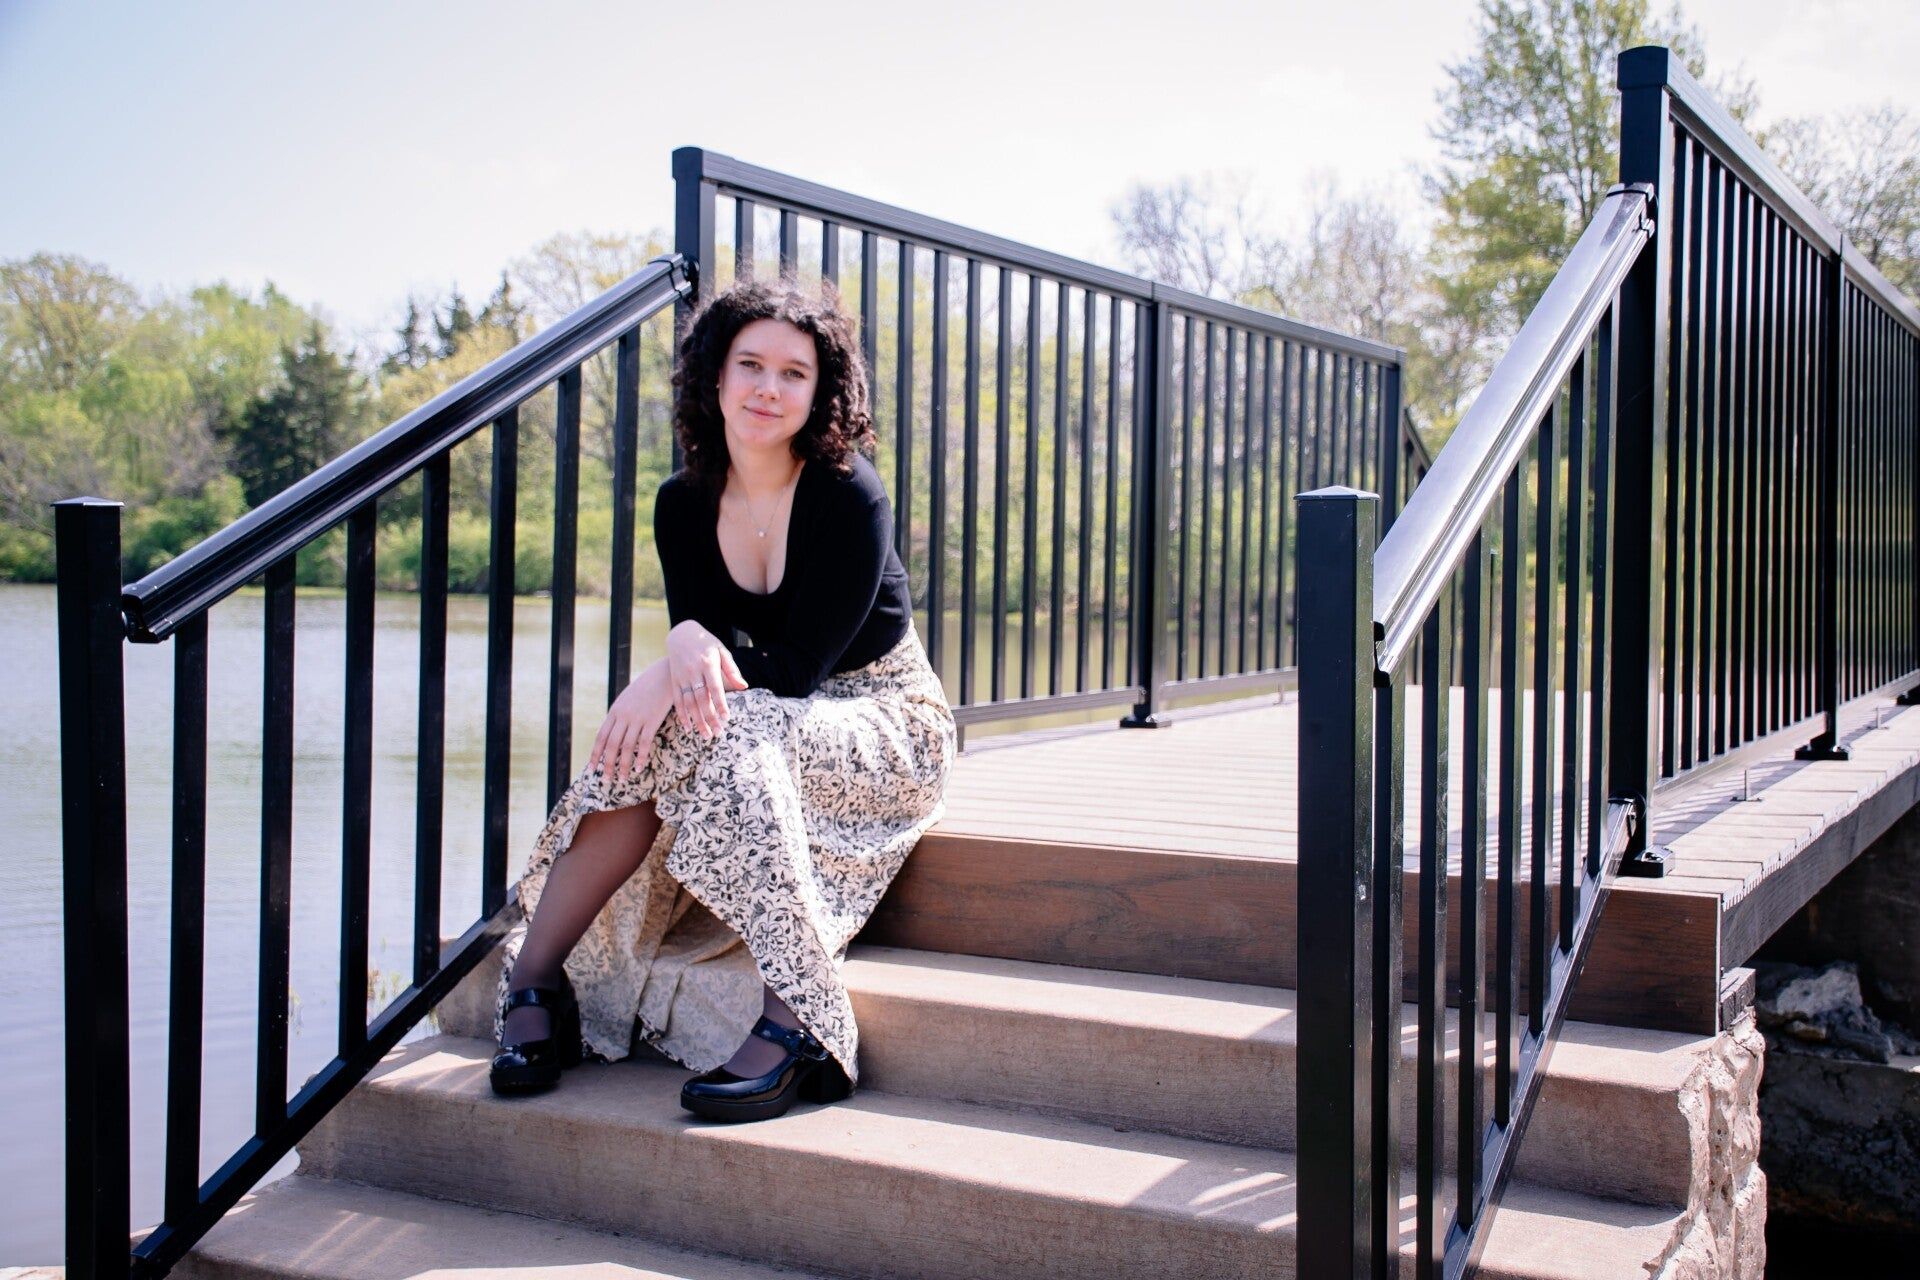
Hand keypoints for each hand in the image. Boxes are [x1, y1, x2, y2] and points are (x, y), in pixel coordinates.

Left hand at [588, 659, 674, 785]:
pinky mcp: (652, 720)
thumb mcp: (628, 698)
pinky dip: (641, 757)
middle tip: (605, 780)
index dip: (595, 754)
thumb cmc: (648, 686)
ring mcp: (637, 718)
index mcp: (615, 711)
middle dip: (607, 765)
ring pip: (626, 747)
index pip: (601, 736)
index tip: (592, 768)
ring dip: (623, 765)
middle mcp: (623, 716)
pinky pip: (644, 743)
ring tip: (621, 779)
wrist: (664, 674)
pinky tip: (639, 768)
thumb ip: (621, 713)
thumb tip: (615, 728)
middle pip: (611, 745)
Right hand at [665, 620, 748, 738]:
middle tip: (717, 733)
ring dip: (696, 720)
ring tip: (705, 735)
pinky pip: (677, 700)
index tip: (726, 718)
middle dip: (709, 717)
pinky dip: (682, 715)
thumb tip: (744, 687)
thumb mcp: (722, 651)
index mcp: (708, 663)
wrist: (682, 634)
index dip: (720, 703)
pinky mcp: (674, 680)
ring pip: (689, 703)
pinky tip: (688, 727)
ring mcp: (682, 677)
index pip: (715, 687)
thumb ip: (732, 670)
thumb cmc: (707, 644)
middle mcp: (693, 671)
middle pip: (701, 698)